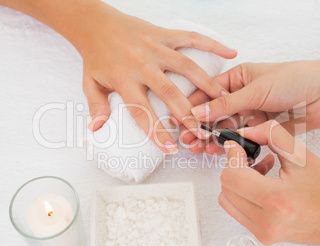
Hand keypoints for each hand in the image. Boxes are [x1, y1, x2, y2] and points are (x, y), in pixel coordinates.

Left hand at [0, 0, 235, 153]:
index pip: (142, 112)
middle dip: (187, 114)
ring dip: (205, 84)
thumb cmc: (95, 55)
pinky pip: (191, 38)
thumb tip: (97, 129)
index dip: (157, 132)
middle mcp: (143, 64)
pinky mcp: (164, 34)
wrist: (95, 22)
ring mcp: (156, 47)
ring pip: (186, 66)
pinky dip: (212, 44)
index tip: (171, 149)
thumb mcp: (90, 83)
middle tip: (202, 130)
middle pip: (169, 93)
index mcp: (124, 79)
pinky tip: (229, 53)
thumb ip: (96, 106)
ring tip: (221, 99)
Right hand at [180, 33, 319, 154]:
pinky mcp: (260, 129)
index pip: (207, 92)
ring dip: (210, 137)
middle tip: (187, 138)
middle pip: (213, 113)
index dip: (192, 107)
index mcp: (236, 79)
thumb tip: (199, 112)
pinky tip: (217, 150)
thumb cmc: (295, 80)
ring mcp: (250, 113)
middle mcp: (241, 96)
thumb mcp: (255, 90)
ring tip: (197, 147)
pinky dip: (228, 145)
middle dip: (198, 125)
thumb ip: (227, 105)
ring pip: (224, 128)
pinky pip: (239, 138)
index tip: (180, 120)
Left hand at [219, 120, 319, 245]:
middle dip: (234, 167)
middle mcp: (267, 221)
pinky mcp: (262, 235)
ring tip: (259, 171)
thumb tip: (244, 132)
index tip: (239, 147)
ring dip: (237, 181)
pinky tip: (261, 184)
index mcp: (277, 200)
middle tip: (251, 157)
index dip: (232, 157)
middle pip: (226, 187)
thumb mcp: (302, 155)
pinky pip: (237, 210)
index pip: (232, 177)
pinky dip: (242, 194)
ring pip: (227, 199)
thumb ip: (270, 136)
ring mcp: (263, 232)